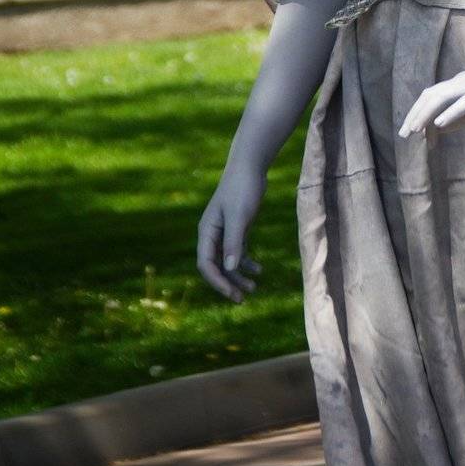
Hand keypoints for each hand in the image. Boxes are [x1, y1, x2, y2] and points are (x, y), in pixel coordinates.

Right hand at [197, 161, 266, 303]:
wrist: (250, 166)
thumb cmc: (242, 189)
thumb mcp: (240, 216)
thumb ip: (234, 242)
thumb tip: (229, 269)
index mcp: (207, 232)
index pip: (206, 264)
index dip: (217, 282)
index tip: (232, 294)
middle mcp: (212, 234)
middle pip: (215, 267)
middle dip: (227, 284)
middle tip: (242, 299)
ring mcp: (224, 232)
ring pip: (227, 262)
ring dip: (238, 276)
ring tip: (254, 288)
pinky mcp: (237, 229)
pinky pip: (238, 253)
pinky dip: (246, 263)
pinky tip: (258, 270)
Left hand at [399, 69, 464, 136]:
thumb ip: (458, 119)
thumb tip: (436, 128)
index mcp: (461, 84)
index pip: (432, 96)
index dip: (419, 114)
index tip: (412, 134)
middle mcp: (464, 80)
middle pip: (431, 94)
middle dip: (415, 114)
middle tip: (404, 134)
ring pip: (443, 96)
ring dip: (426, 113)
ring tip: (415, 130)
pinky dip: (450, 112)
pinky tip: (439, 124)